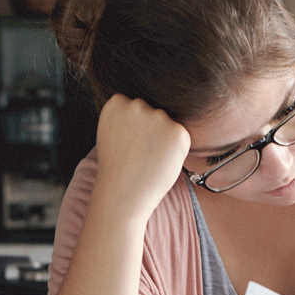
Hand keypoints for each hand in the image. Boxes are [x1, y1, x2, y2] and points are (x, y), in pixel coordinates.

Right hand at [94, 94, 191, 219]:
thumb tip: (151, 107)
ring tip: (150, 158)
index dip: (134, 126)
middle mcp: (138, 104)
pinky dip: (176, 148)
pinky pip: (180, 135)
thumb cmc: (119, 167)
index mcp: (117, 102)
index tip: (129, 141)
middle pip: (153, 112)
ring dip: (164, 137)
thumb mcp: (113, 132)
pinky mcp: (177, 131)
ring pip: (167, 123)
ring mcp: (158, 116)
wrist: (124, 192)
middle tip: (141, 153)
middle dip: (151, 129)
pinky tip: (161, 160)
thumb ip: (127, 116)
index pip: (134, 106)